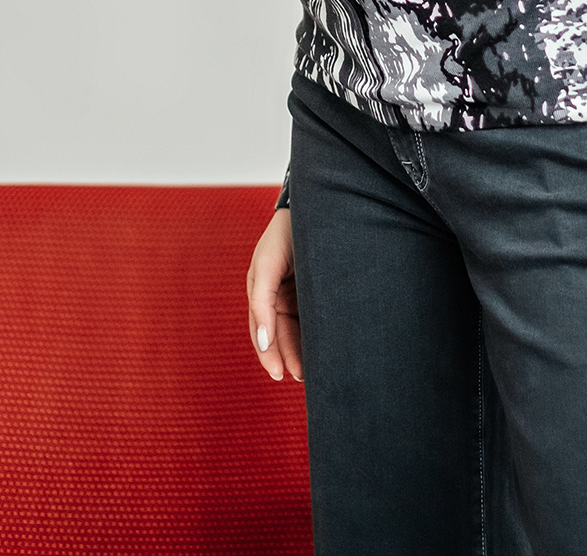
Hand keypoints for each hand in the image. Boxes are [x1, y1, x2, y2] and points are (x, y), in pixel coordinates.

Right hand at [246, 207, 302, 382]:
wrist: (317, 206)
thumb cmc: (285, 233)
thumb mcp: (266, 267)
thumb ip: (262, 303)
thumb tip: (263, 341)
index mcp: (261, 290)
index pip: (264, 330)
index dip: (271, 354)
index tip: (282, 374)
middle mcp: (277, 294)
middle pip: (281, 335)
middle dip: (289, 357)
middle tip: (302, 378)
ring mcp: (297, 292)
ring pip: (298, 330)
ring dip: (303, 351)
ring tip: (315, 372)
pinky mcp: (315, 289)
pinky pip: (312, 318)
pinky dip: (315, 335)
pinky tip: (325, 350)